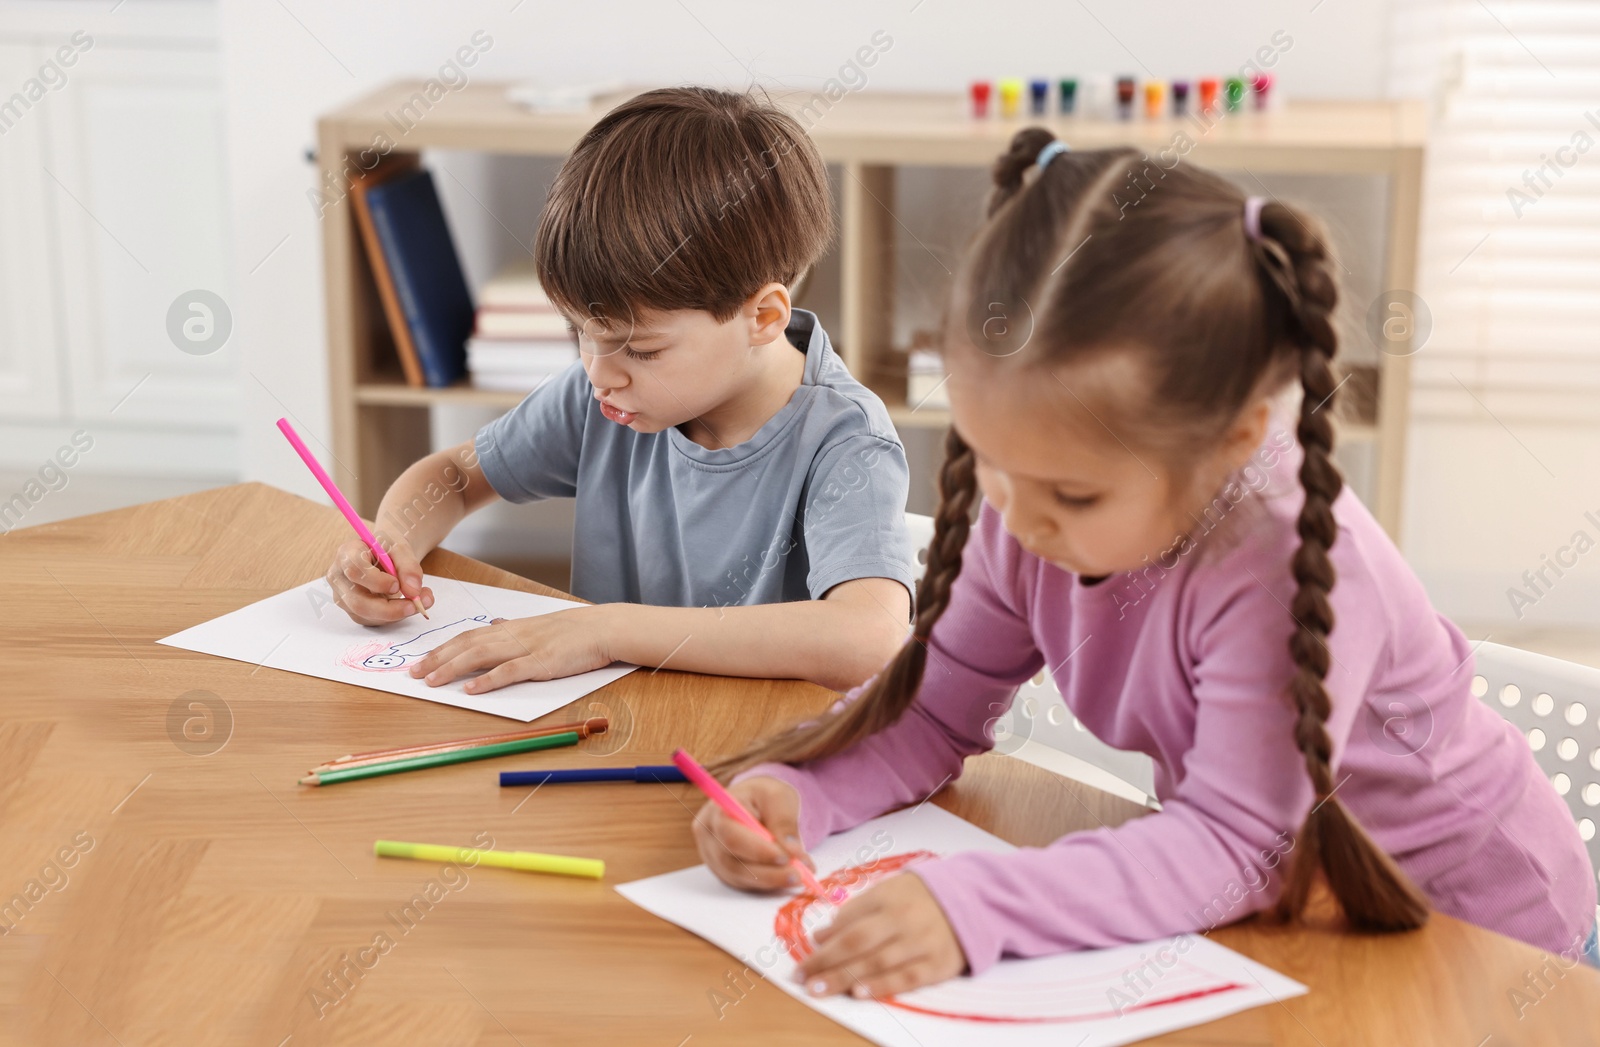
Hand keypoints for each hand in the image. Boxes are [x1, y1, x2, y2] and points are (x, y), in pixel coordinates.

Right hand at [326, 535, 432, 625]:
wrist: (383, 553)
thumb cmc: (387, 546)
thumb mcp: (400, 546)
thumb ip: (408, 566)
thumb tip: (413, 591)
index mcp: (347, 554)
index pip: (355, 570)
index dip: (377, 581)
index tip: (397, 585)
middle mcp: (339, 578)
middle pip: (357, 601)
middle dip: (389, 608)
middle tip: (415, 605)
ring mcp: (343, 596)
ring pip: (365, 615)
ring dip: (395, 614)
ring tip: (418, 602)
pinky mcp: (353, 610)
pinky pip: (373, 620)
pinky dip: (394, 617)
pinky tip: (406, 604)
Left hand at [407, 606, 614, 690]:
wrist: (603, 628)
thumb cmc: (575, 630)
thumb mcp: (539, 624)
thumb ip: (515, 627)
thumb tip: (495, 622)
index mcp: (511, 627)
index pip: (468, 636)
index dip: (442, 648)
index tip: (421, 660)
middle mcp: (513, 634)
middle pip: (466, 644)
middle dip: (437, 659)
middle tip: (413, 674)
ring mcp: (527, 648)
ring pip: (481, 655)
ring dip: (452, 668)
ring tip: (431, 681)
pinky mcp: (542, 662)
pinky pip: (510, 671)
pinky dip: (488, 680)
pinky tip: (471, 689)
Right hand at [691, 776, 816, 891]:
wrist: (754, 803)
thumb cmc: (764, 796)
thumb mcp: (779, 796)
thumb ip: (784, 821)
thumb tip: (793, 852)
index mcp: (718, 810)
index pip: (731, 834)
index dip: (757, 850)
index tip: (785, 857)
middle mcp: (709, 835)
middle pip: (732, 861)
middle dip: (767, 871)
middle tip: (798, 875)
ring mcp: (713, 856)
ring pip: (738, 876)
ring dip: (770, 880)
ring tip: (797, 877)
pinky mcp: (723, 870)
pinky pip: (743, 883)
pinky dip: (766, 883)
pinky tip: (785, 878)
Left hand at [795, 872, 966, 998]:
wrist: (973, 899)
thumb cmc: (921, 897)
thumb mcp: (887, 892)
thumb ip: (854, 912)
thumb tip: (821, 936)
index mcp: (888, 898)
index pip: (850, 923)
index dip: (824, 944)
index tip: (802, 960)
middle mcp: (903, 919)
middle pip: (858, 943)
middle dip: (826, 962)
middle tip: (802, 978)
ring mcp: (922, 942)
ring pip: (878, 962)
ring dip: (846, 977)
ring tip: (820, 989)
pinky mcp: (938, 963)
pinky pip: (907, 978)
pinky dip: (882, 986)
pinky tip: (859, 993)